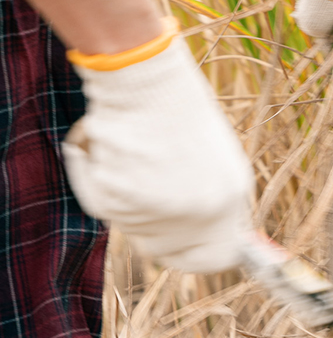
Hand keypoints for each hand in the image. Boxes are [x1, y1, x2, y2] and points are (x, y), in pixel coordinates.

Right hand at [62, 24, 254, 272]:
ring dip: (128, 200)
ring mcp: (157, 213)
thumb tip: (207, 236)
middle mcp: (197, 214)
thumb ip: (212, 202)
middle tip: (143, 194)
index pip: (216, 257)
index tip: (188, 249)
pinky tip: (108, 151)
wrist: (144, 80)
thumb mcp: (214, 162)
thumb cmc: (180, 112)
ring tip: (135, 155)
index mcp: (229, 201)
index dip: (199, 255)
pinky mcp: (117, 204)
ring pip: (131, 227)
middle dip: (153, 229)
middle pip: (166, 250)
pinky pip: (102, 205)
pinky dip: (97, 181)